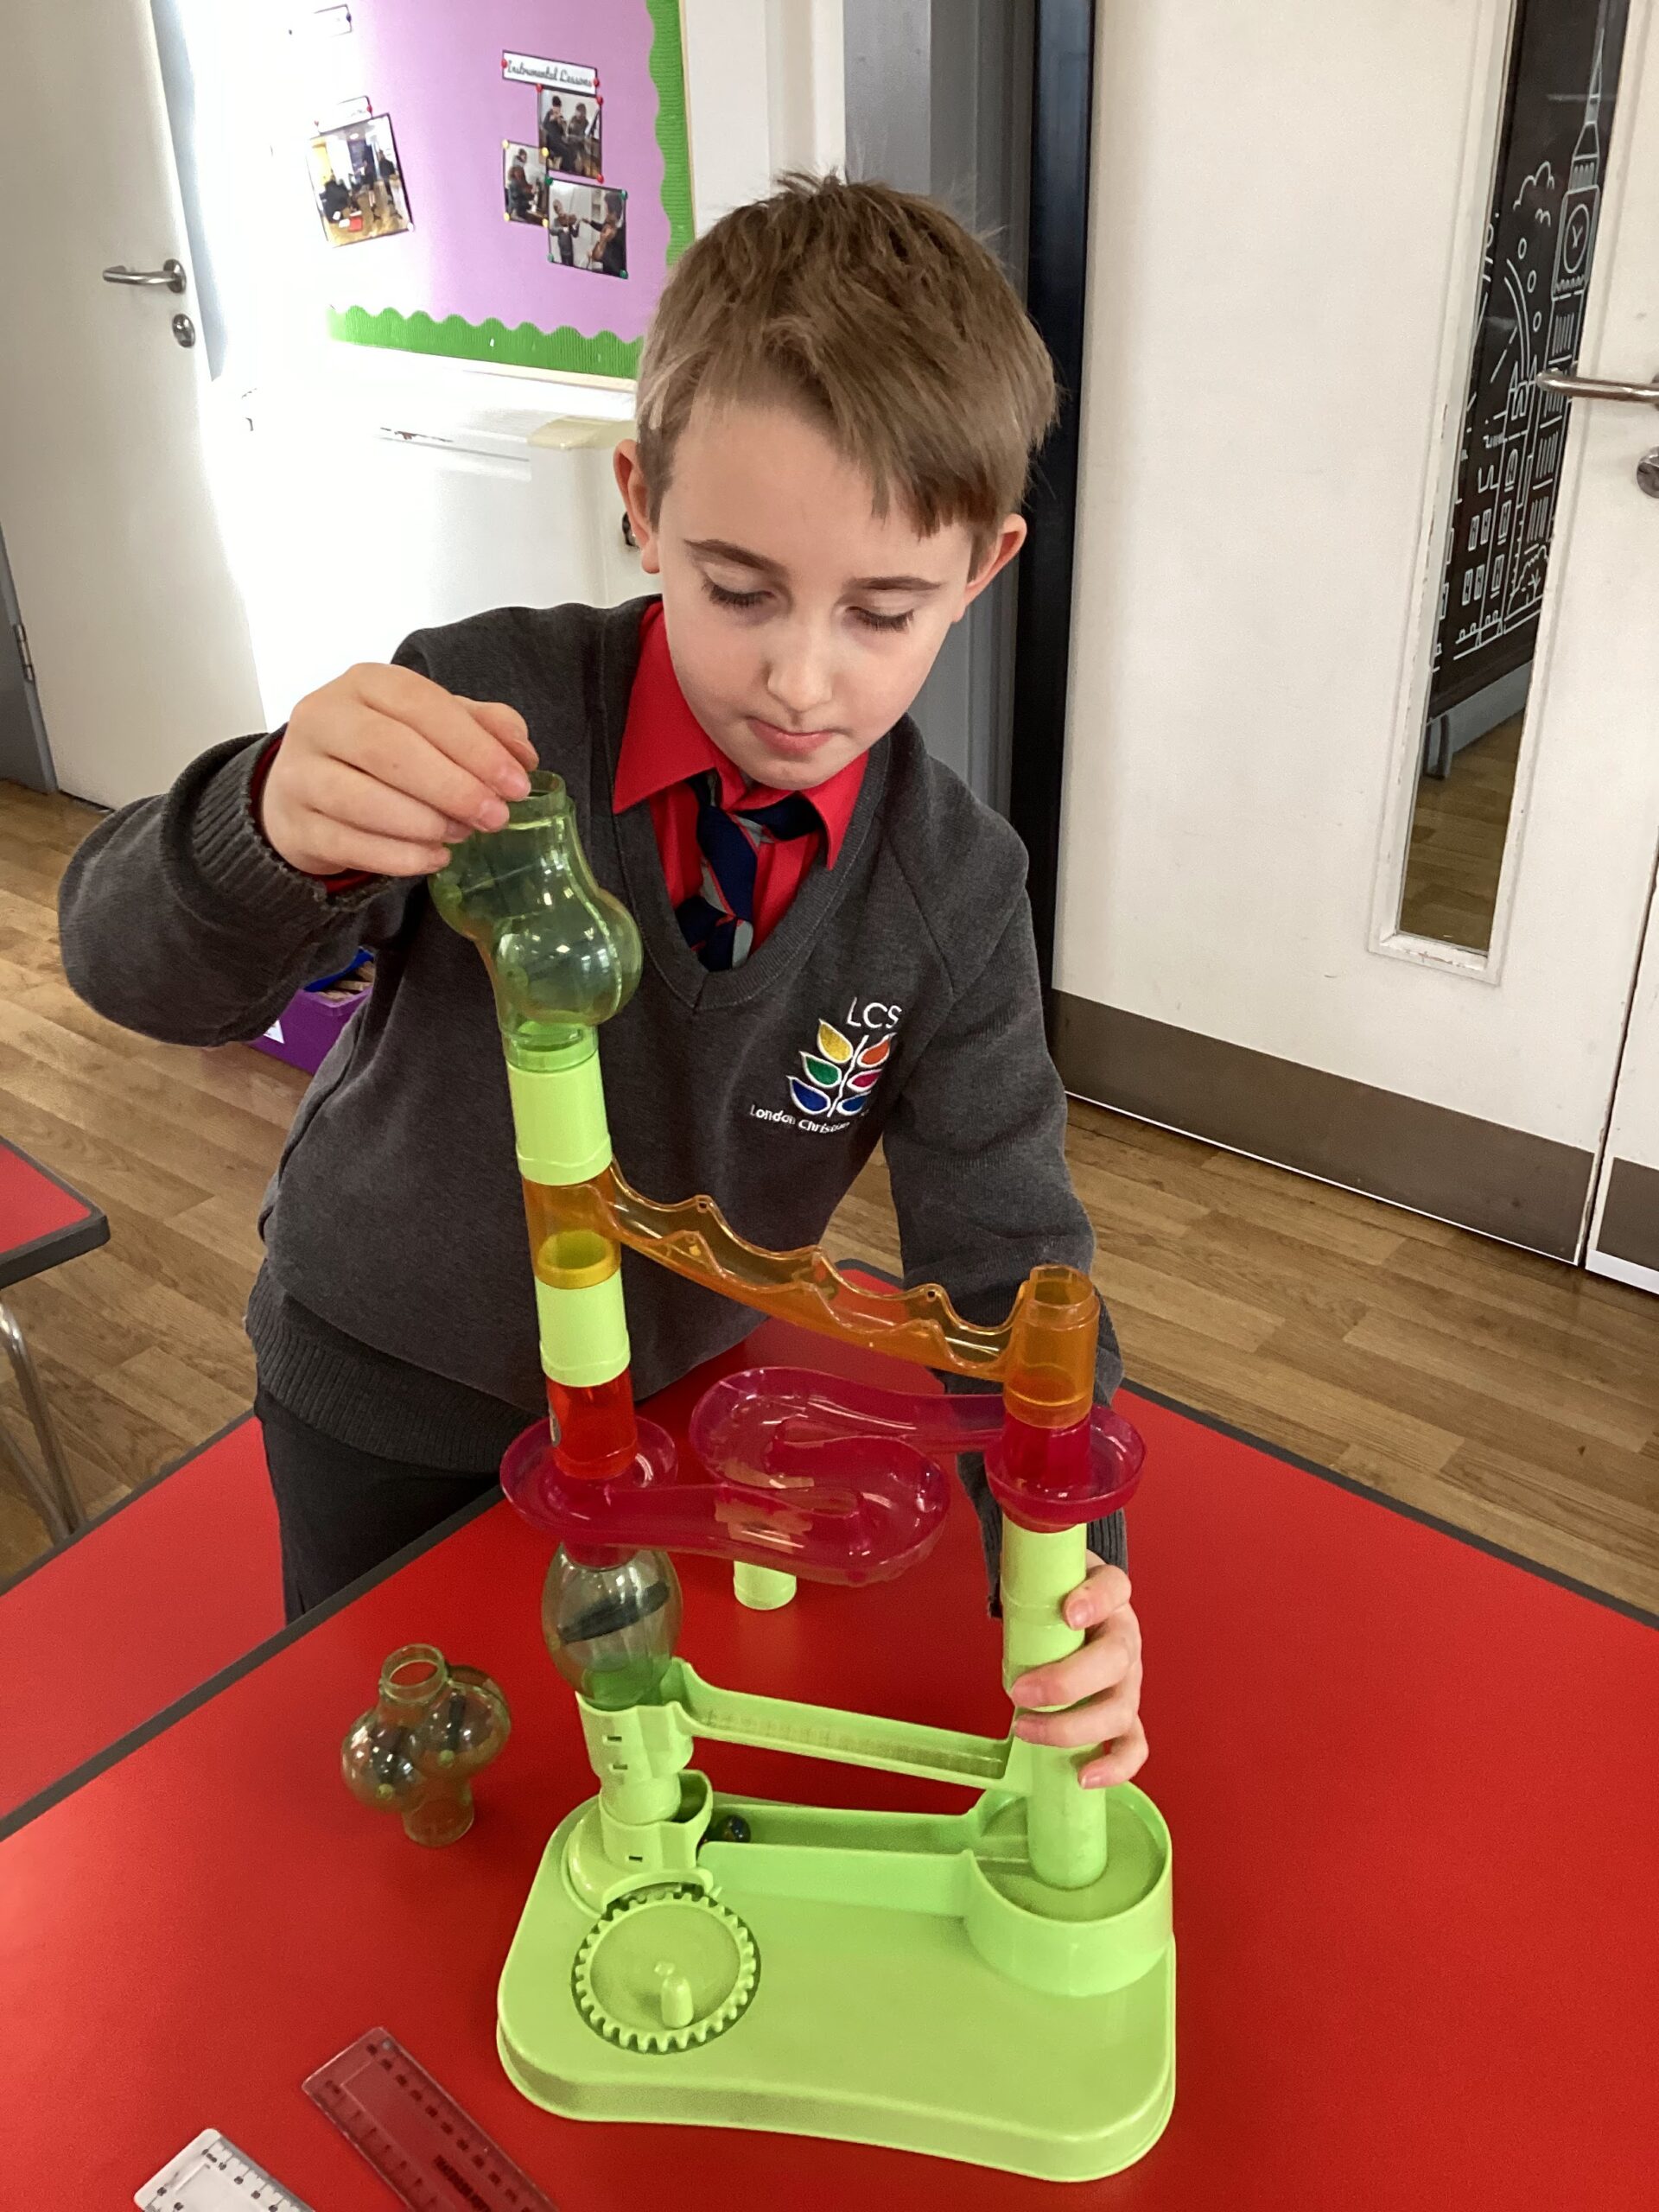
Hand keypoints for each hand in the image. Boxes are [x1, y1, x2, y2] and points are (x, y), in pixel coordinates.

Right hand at [259, 663, 538, 878]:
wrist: (307, 789)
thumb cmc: (380, 753)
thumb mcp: (431, 725)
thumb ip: (480, 727)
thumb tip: (522, 753)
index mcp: (364, 683)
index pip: (420, 705)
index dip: (474, 746)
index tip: (516, 782)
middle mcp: (322, 719)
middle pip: (388, 750)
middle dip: (452, 787)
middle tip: (495, 816)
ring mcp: (300, 773)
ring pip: (361, 800)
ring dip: (424, 823)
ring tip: (463, 834)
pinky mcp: (295, 825)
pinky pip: (348, 844)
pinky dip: (399, 857)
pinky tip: (435, 857)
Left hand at [1009, 1559, 1145, 1788]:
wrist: (1070, 1611)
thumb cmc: (1056, 1597)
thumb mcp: (1044, 1575)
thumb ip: (1029, 1575)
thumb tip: (999, 1594)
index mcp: (1110, 1596)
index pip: (1113, 1588)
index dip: (1096, 1601)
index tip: (1069, 1613)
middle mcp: (1126, 1637)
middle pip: (1116, 1659)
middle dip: (1067, 1682)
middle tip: (1018, 1691)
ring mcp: (1129, 1680)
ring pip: (1120, 1708)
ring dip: (1073, 1727)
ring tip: (1025, 1728)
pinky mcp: (1126, 1714)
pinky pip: (1132, 1745)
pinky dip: (1115, 1765)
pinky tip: (1085, 1776)